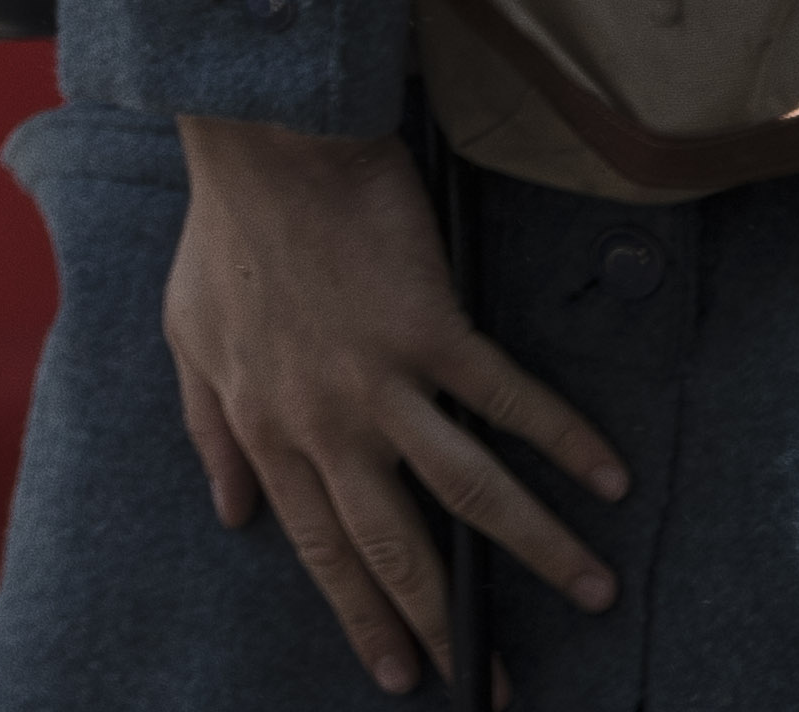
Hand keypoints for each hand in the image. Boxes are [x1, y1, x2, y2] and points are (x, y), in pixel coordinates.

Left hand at [165, 116, 625, 696]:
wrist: (264, 141)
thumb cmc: (225, 234)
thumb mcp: (188, 339)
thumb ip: (206, 430)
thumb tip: (229, 513)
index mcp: (267, 428)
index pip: (323, 548)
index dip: (364, 614)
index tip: (401, 674)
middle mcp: (325, 421)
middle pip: (398, 546)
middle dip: (449, 624)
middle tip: (496, 688)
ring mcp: (381, 377)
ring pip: (469, 490)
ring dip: (538, 548)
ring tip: (593, 594)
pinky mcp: (432, 327)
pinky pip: (508, 400)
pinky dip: (564, 439)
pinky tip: (610, 478)